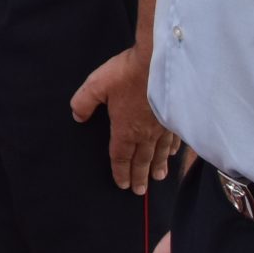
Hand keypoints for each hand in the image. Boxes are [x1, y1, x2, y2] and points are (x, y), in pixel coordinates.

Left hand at [69, 47, 180, 194]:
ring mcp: (163, 126)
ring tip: (157, 178)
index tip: (122, 184)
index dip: (120, 172)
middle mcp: (145, 133)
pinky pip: (174, 139)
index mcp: (125, 129)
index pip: (120, 156)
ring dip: (157, 166)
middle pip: (141, 160)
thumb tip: (77, 116)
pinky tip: (172, 154)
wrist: (158, 61)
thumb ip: (83, 102)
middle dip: (139, 176)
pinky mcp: (176, 117)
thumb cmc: (127, 73)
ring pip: (159, 153)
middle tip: (140, 192)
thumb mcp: (96, 85)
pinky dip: (171, 149)